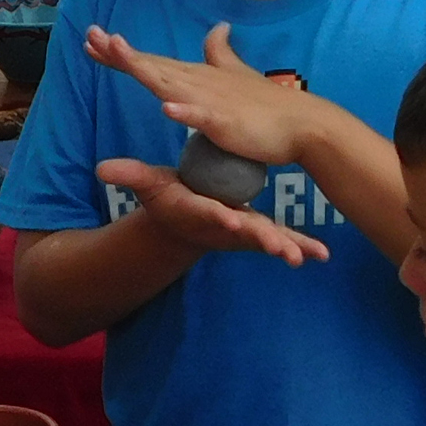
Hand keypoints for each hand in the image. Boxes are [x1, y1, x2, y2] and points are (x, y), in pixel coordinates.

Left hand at [86, 23, 323, 166]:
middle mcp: (200, 83)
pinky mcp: (226, 123)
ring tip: (117, 53)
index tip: (93, 41)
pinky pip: (202, 117)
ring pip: (170, 84)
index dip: (123, 53)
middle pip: (153, 66)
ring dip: (143, 68)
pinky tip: (166, 107)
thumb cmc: (269, 105)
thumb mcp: (238, 75)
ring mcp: (212, 102)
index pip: (153, 62)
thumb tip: (218, 27)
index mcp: (198, 77)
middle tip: (89, 35)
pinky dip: (184, 111)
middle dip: (120, 53)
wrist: (303, 124)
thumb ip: (222, 53)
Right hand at [94, 158, 327, 267]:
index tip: (230, 218)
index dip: (218, 216)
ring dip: (286, 247)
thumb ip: (129, 175)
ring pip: (266, 239)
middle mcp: (223, 224)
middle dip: (262, 240)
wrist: (184, 222)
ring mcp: (242, 231)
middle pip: (243, 233)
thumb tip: (101, 168)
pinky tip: (324, 255)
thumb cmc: (167, 198)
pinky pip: (282, 239)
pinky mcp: (258, 232)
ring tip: (305, 256)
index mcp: (198, 210)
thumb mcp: (148, 184)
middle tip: (281, 250)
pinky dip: (302, 246)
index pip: (208, 212)